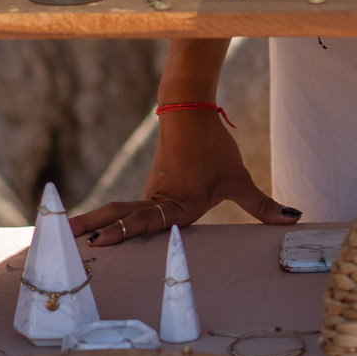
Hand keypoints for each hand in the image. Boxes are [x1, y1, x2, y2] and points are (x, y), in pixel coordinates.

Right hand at [69, 110, 300, 244]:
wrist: (190, 112)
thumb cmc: (215, 148)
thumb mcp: (238, 179)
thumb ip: (262, 205)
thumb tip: (293, 218)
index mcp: (178, 204)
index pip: (148, 221)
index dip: (125, 232)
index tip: (103, 241)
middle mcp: (159, 202)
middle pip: (124, 218)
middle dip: (98, 232)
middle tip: (68, 243)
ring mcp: (149, 197)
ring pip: (119, 213)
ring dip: (94, 225)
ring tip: (64, 238)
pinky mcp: (147, 193)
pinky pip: (123, 211)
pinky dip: (103, 222)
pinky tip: (83, 234)